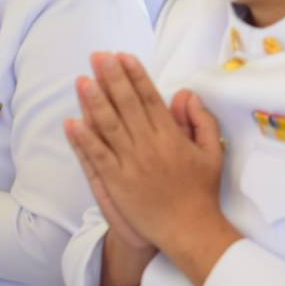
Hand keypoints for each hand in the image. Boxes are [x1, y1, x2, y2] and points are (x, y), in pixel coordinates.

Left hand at [64, 53, 237, 285]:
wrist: (188, 229)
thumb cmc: (201, 191)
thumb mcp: (213, 151)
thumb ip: (201, 120)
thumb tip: (185, 95)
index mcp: (171, 136)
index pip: (150, 98)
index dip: (135, 75)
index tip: (123, 56)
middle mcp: (149, 146)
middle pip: (126, 105)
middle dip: (111, 78)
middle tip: (98, 56)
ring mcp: (130, 165)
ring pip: (108, 126)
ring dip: (94, 101)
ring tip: (82, 79)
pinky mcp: (116, 183)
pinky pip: (96, 157)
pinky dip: (83, 139)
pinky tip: (72, 121)